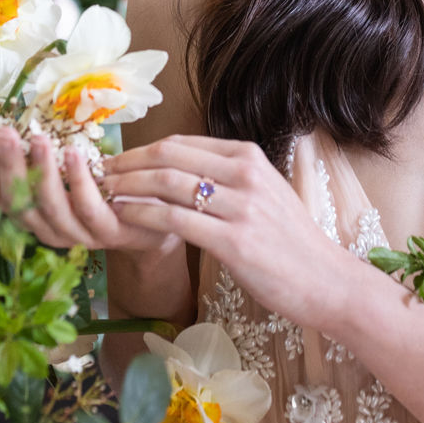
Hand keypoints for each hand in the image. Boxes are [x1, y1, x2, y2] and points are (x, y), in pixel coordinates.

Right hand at [0, 122, 178, 253]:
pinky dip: (77, 180)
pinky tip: (72, 154)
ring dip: (42, 172)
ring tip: (37, 140)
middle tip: (3, 134)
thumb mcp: (74, 172)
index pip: (2, 200)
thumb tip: (20, 126)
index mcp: (38, 216)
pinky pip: (87, 207)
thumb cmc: (110, 189)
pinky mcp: (108, 233)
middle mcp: (52, 230)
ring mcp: (79, 235)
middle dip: (9, 168)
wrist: (157, 217)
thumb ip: (48, 159)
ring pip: (51, 207)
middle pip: (21, 204)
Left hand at [102, 134, 362, 330]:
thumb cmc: (290, 242)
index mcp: (249, 157)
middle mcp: (245, 174)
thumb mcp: (263, 194)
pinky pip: (175, 220)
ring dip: (128, 186)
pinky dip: (143, 215)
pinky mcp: (234, 241)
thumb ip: (227, 179)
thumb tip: (179, 173)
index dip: (142, 149)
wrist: (325, 280)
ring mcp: (240, 207)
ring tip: (104, 194)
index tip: (116, 160)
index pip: (182, 143)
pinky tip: (124, 217)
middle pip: (170, 157)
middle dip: (127, 163)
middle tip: (99, 174)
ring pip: (168, 184)